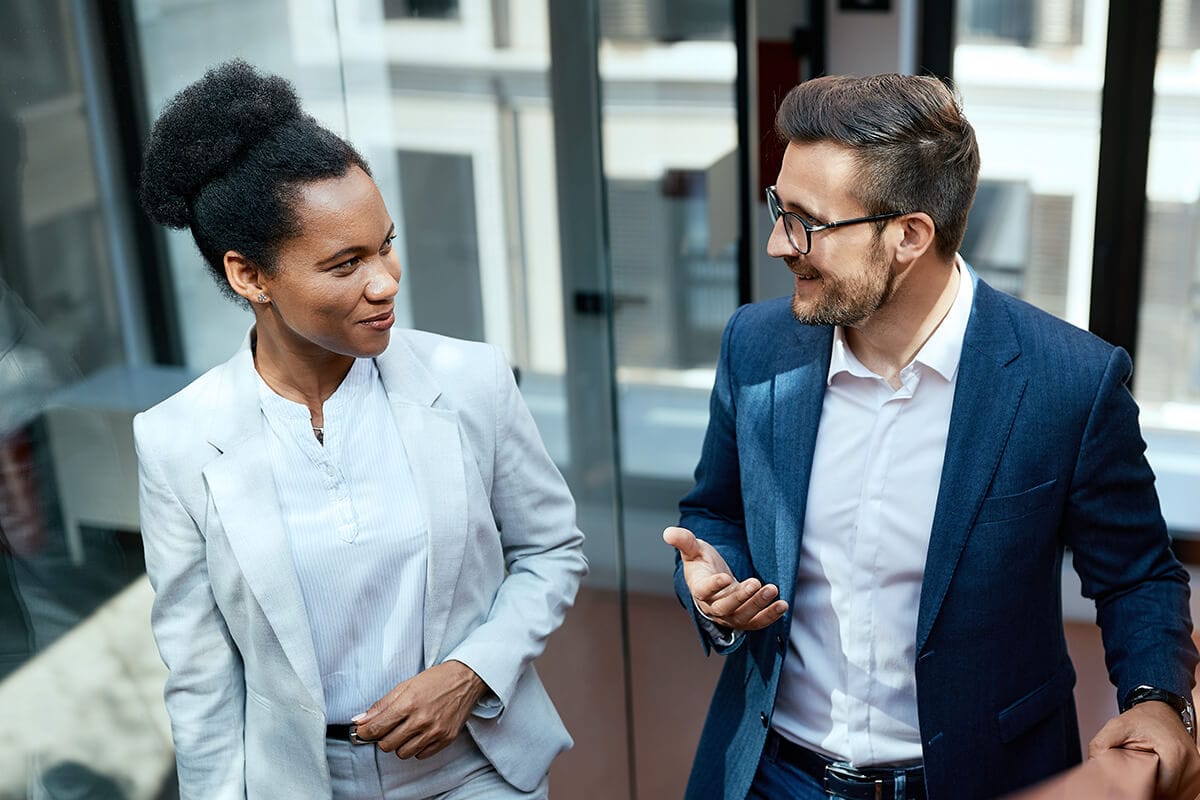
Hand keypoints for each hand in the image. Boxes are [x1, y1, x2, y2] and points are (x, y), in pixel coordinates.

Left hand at [353, 660, 487, 758]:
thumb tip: (360, 721)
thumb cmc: (434, 680)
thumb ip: (381, 705)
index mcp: (408, 703)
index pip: (377, 728)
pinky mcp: (446, 739)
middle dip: (383, 738)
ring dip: (400, 744)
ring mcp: (435, 731)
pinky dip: (416, 747)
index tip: (364, 731)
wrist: (465, 679)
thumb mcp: (404, 686)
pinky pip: (421, 755)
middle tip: (388, 728)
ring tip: (406, 730)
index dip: (365, 732)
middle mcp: (422, 720)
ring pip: (403, 753)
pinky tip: (420, 734)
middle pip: (387, 745)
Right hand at [663, 526, 786, 630]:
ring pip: (743, 617)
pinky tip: (782, 604)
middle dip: (741, 597)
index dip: (714, 586)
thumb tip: (668, 532)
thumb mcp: (694, 550)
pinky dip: (770, 616)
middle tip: (756, 583)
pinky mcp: (744, 619)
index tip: (725, 577)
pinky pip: (757, 623)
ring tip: (772, 590)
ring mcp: (729, 616)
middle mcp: (713, 607)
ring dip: (759, 605)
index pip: (703, 591)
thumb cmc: (702, 564)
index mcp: (699, 590)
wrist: (714, 581)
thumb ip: (684, 541)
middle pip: (726, 607)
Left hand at [1088, 700, 1199, 798]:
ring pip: (1178, 796)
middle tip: (1132, 783)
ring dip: (1160, 792)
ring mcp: (1197, 769)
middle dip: (1150, 793)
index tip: (1127, 788)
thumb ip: (1101, 745)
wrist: (1161, 710)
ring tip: (1143, 780)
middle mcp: (1192, 763)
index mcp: (1174, 753)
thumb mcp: (1116, 726)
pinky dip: (1169, 790)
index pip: (1162, 790)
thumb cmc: (1141, 719)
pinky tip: (1155, 780)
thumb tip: (1093, 765)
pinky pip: (1183, 792)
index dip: (1142, 793)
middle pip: (1170, 795)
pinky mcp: (1197, 773)